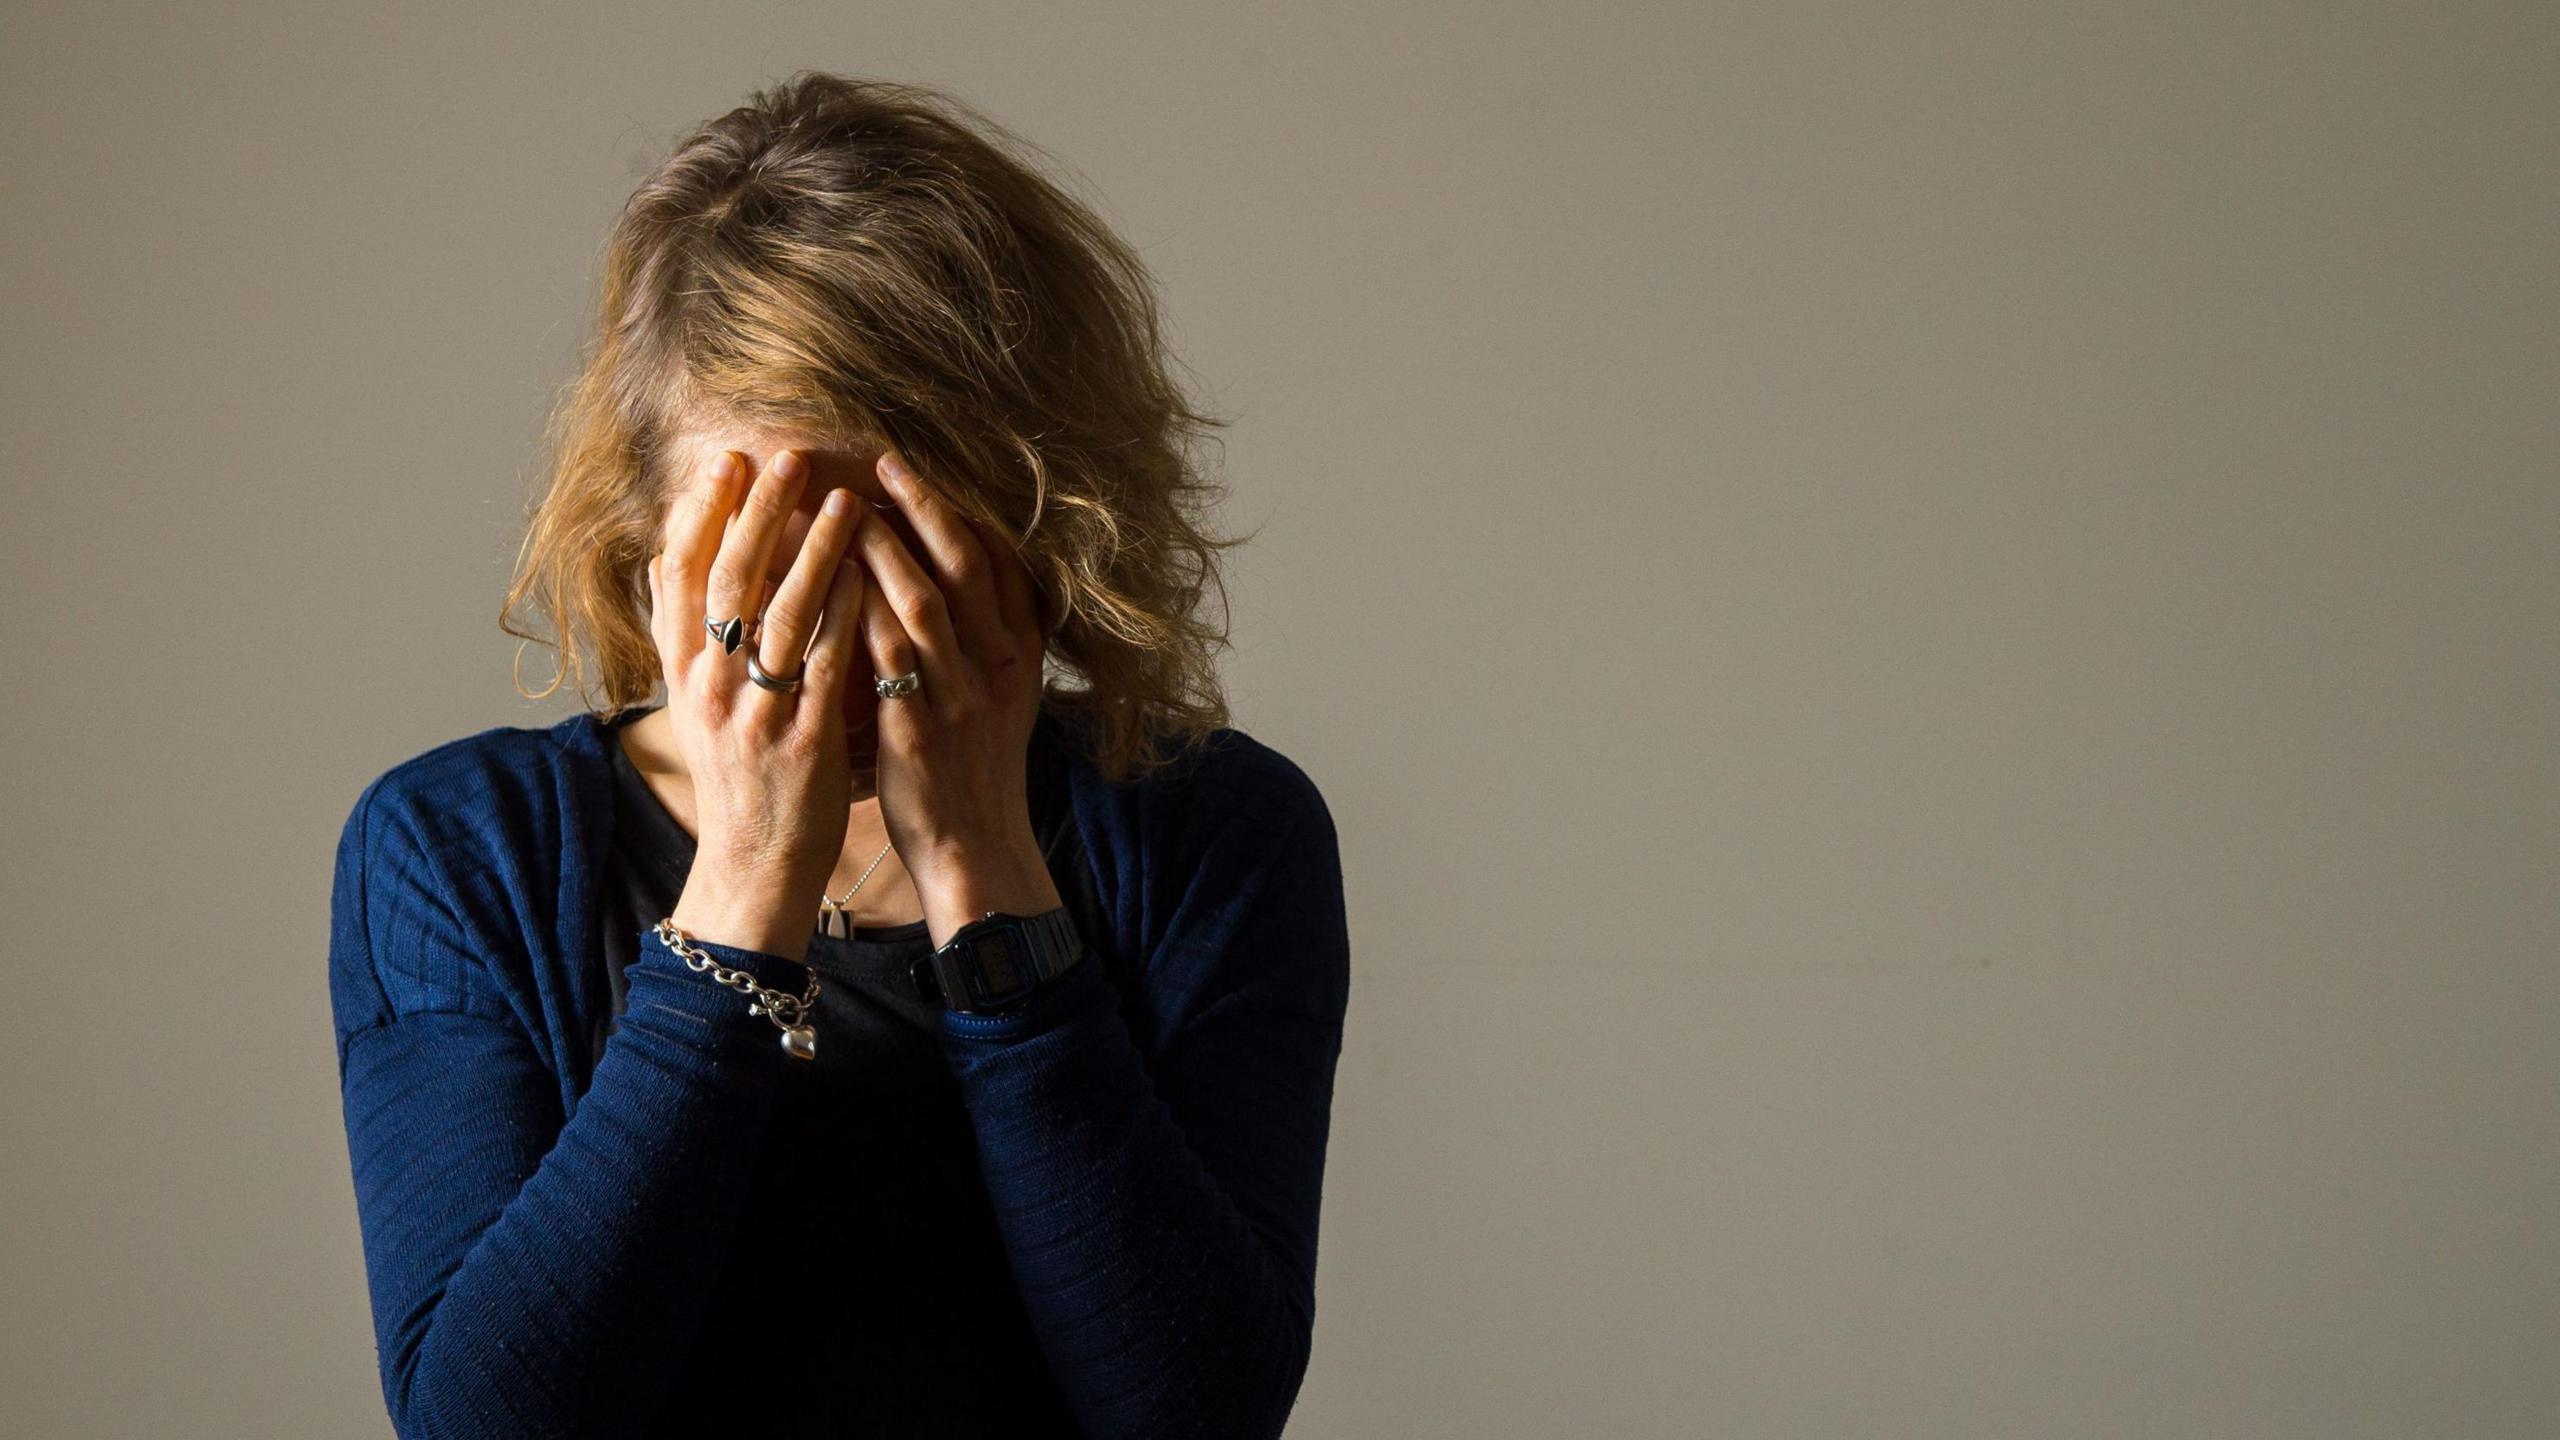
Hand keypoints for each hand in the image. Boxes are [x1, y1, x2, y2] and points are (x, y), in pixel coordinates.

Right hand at [649, 446, 872, 956]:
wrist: (752, 866)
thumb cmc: (736, 776)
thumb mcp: (694, 704)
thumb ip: (683, 635)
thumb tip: (664, 560)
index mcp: (681, 674)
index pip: (678, 576)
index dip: (700, 514)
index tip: (724, 463)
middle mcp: (709, 688)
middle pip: (728, 582)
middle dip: (758, 513)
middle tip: (786, 456)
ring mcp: (755, 716)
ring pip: (781, 616)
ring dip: (814, 551)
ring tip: (844, 500)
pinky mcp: (802, 744)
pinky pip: (826, 667)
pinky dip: (846, 615)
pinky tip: (869, 575)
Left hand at [854, 445, 1062, 946]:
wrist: (977, 850)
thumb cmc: (975, 772)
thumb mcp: (1002, 701)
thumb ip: (988, 644)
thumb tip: (964, 586)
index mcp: (1020, 657)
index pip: (1003, 564)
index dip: (963, 514)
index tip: (924, 477)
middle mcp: (997, 669)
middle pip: (964, 568)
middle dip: (924, 509)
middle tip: (883, 464)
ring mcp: (960, 699)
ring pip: (923, 604)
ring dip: (882, 549)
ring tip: (841, 508)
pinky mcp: (919, 731)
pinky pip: (883, 658)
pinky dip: (854, 612)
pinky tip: (820, 583)